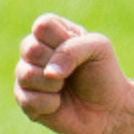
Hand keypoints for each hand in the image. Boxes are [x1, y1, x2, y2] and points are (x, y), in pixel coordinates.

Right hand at [14, 13, 131, 133]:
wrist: (108, 108)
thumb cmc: (103, 73)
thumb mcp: (98, 48)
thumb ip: (72, 50)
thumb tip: (48, 72)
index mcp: (53, 33)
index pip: (43, 25)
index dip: (61, 39)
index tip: (79, 49)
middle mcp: (34, 53)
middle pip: (30, 48)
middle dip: (58, 62)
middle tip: (72, 71)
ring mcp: (27, 77)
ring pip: (26, 74)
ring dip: (54, 84)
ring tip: (65, 87)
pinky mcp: (25, 102)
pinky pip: (27, 99)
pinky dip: (50, 103)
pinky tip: (59, 104)